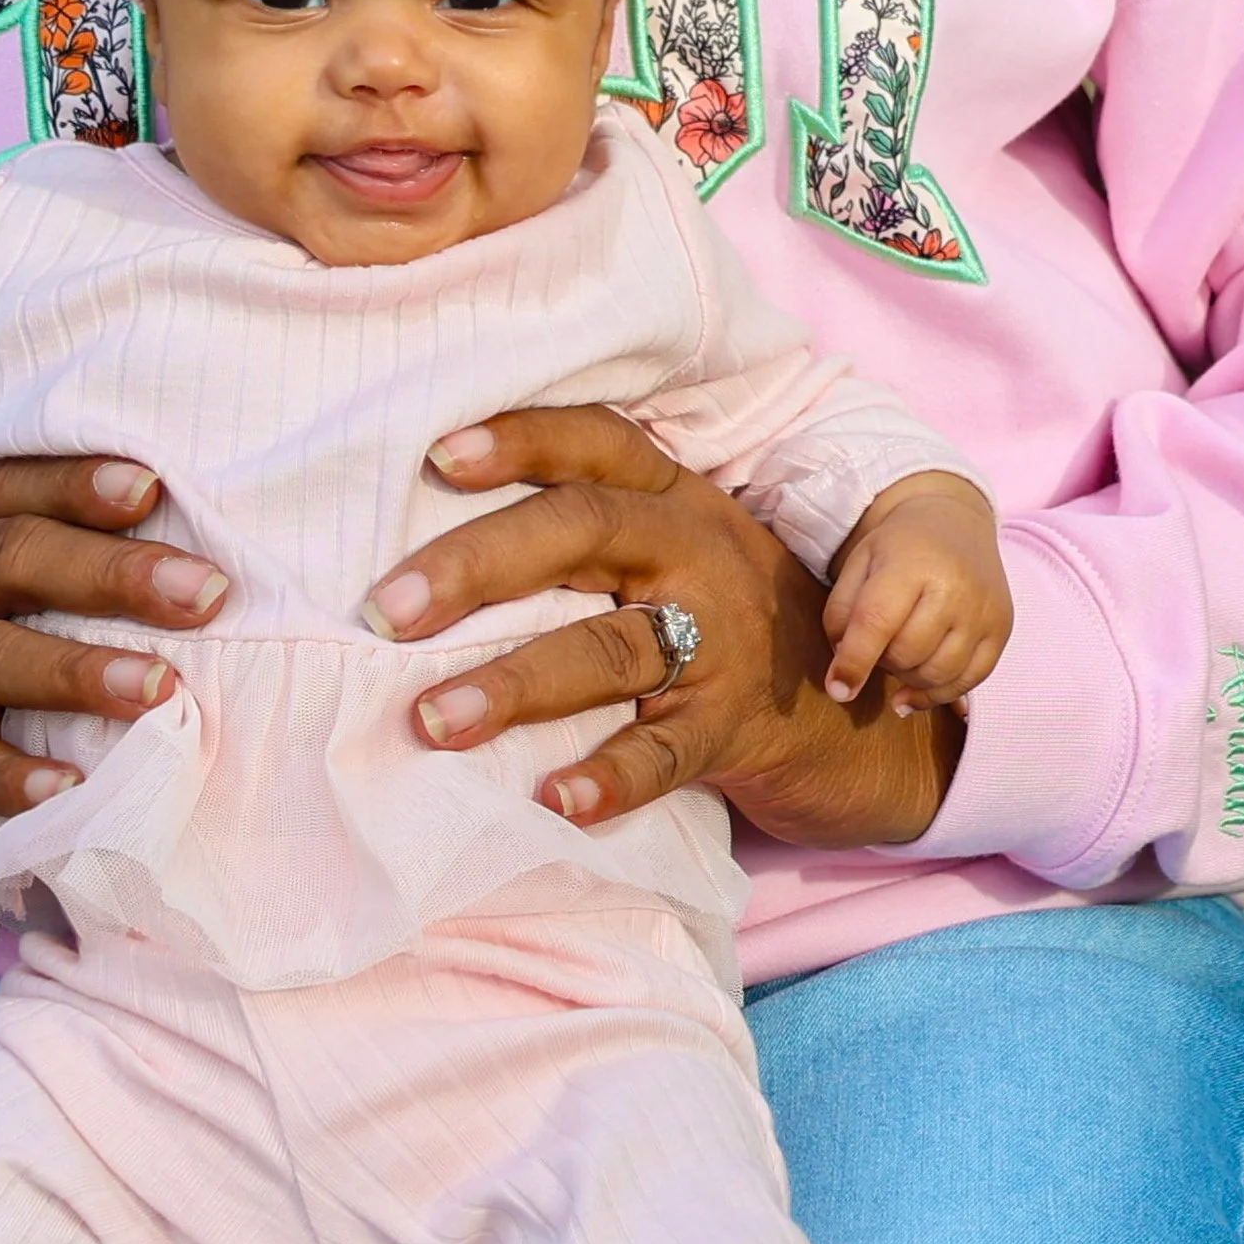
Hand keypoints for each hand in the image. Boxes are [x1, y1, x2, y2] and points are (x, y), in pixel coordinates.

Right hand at [0, 457, 228, 880]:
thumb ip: (52, 559)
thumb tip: (190, 559)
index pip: (9, 489)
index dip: (77, 486)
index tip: (152, 487)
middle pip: (10, 560)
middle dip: (113, 573)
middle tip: (203, 594)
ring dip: (78, 671)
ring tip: (157, 686)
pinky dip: (16, 777)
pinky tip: (71, 786)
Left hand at [362, 408, 962, 848]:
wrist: (855, 705)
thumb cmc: (716, 613)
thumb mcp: (670, 544)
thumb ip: (580, 528)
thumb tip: (418, 544)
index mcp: (670, 498)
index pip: (595, 444)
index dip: (520, 440)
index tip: (436, 456)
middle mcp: (694, 554)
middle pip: (583, 534)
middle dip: (478, 566)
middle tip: (389, 610)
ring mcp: (719, 641)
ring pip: (610, 650)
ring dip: (516, 685)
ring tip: (433, 718)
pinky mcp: (733, 728)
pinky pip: (666, 755)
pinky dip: (610, 780)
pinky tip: (553, 802)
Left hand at [821, 471, 1011, 713]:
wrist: (954, 522)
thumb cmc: (898, 548)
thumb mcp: (858, 565)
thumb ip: (841, 615)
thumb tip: (843, 673)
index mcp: (912, 565)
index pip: (877, 623)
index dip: (854, 662)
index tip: (838, 691)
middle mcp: (955, 588)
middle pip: (907, 653)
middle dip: (882, 662)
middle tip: (877, 646)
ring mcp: (983, 611)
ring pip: (937, 673)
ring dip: (907, 679)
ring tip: (898, 658)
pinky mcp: (1001, 629)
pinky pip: (969, 680)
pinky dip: (937, 695)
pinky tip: (912, 693)